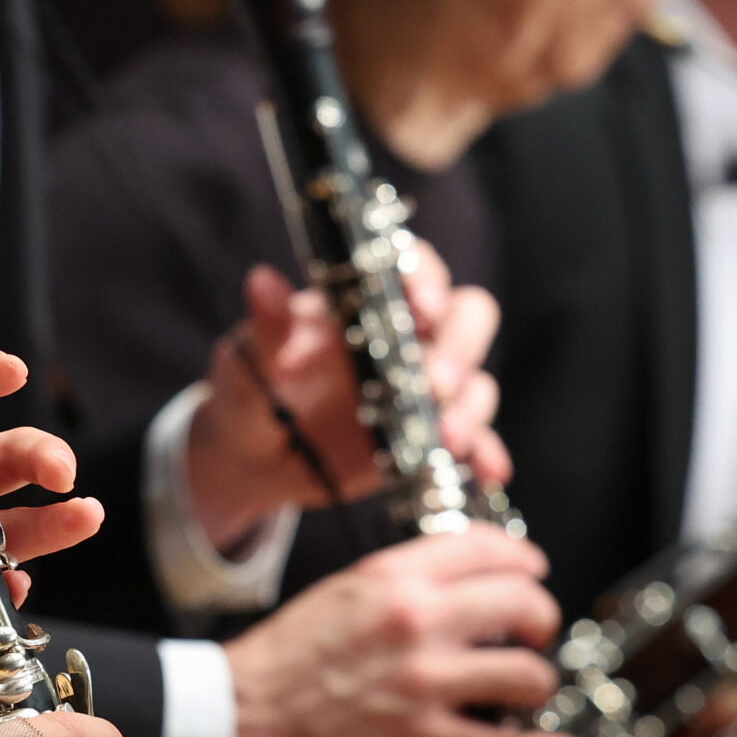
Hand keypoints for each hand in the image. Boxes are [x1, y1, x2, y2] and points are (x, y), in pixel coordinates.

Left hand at [187, 250, 510, 548]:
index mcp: (362, 301)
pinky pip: (474, 439)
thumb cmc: (251, 390)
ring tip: (446, 435)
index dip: (426, 278)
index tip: (420, 305)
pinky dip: (486, 451)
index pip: (412, 268)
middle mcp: (404, 335)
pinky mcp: (429, 436)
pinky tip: (487, 469)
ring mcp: (422, 387)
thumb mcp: (249, 361)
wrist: (253, 458)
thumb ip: (266, 328)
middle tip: (434, 380)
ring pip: (475, 378)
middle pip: (465, 316)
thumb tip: (261, 281)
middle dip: (460, 344)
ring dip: (470, 404)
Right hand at [226, 524, 582, 736]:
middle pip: (521, 602)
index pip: (482, 546)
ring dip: (538, 681)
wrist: (240, 713)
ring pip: (526, 673)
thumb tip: (451, 587)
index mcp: (391, 577)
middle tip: (538, 630)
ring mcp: (424, 681)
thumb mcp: (341, 591)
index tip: (532, 570)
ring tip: (528, 687)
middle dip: (542, 617)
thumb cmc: (282, 657)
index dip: (521, 558)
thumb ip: (398, 585)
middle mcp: (415, 620)